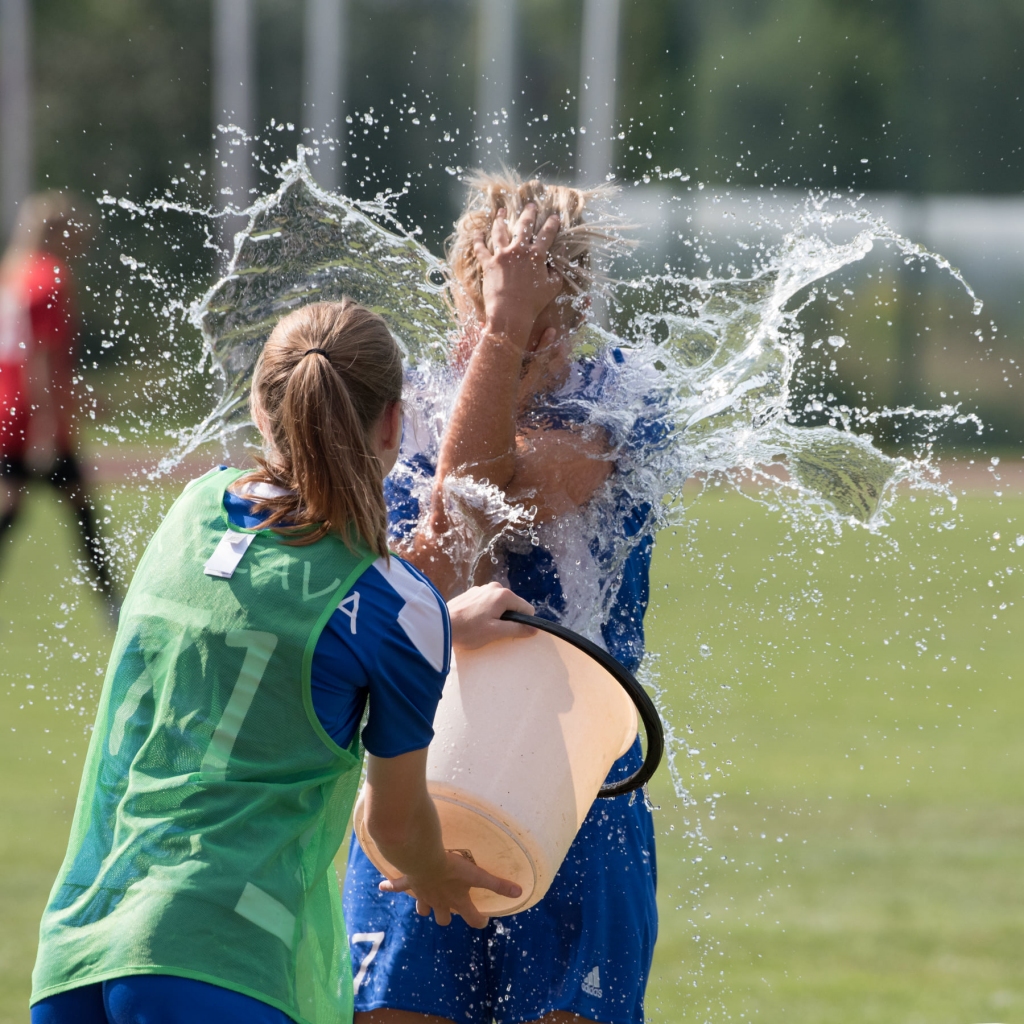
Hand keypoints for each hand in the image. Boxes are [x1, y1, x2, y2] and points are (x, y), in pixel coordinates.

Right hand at [379, 849, 522, 928]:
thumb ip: (497, 883)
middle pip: (444, 918)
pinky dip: (390, 887)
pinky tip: (382, 886)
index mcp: (456, 900)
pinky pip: (397, 886)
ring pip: (422, 907)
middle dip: (447, 916)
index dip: (479, 920)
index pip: (472, 917)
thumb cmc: (451, 867)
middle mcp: (439, 901)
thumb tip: (519, 892)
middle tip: (451, 909)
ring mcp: (422, 894)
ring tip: (424, 901)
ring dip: (424, 906)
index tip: (484, 920)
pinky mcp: (408, 882)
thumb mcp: (476, 874)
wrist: (422, 858)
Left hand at [448, 582, 535, 648]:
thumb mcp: (495, 633)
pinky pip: (487, 603)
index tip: (509, 632)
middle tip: (492, 631)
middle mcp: (494, 587)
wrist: (439, 624)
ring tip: (480, 627)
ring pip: (499, 604)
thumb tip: (534, 629)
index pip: (526, 609)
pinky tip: (473, 621)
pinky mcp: (471, 593)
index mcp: (504, 595)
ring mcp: (482, 589)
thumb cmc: (468, 630)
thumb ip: (517, 629)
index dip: (523, 623)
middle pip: (513, 606)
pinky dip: (485, 612)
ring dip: (496, 616)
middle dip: (508, 619)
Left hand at [474, 203, 563, 343]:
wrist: (511, 312)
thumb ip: (556, 272)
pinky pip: (480, 248)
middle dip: (528, 213)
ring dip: (501, 219)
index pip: (547, 235)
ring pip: (500, 231)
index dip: (552, 224)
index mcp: (536, 255)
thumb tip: (557, 262)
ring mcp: (502, 255)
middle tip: (530, 205)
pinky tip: (477, 231)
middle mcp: (519, 250)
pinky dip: (477, 239)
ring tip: (502, 211)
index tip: (554, 216)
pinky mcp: (488, 263)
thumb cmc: (533, 302)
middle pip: (524, 226)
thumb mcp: (552, 287)